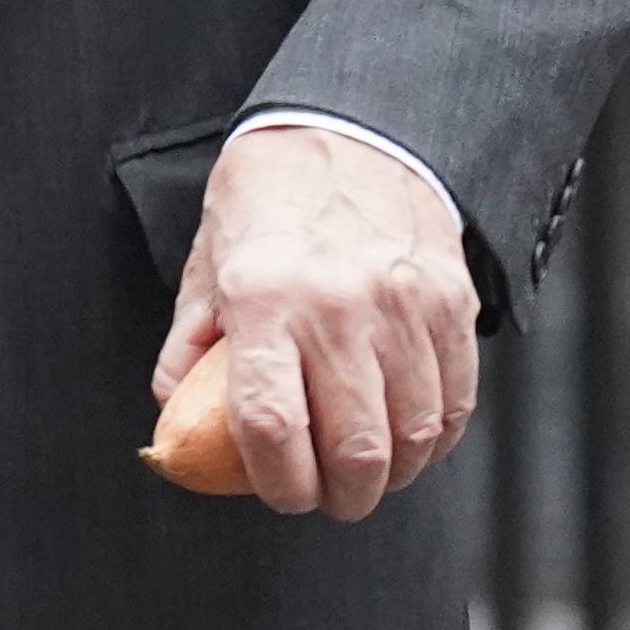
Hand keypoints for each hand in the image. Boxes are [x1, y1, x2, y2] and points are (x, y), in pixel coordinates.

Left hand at [153, 120, 478, 522]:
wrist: (349, 131)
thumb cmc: (268, 201)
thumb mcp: (208, 263)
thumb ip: (189, 347)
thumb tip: (173, 423)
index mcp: (263, 298)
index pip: (271, 426)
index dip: (278, 483)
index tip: (281, 494)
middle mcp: (338, 304)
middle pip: (355, 446)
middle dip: (342, 497)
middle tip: (330, 498)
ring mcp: (404, 304)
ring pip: (414, 433)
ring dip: (393, 474)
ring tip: (371, 474)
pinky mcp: (451, 301)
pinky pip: (456, 399)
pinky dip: (436, 438)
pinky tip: (412, 440)